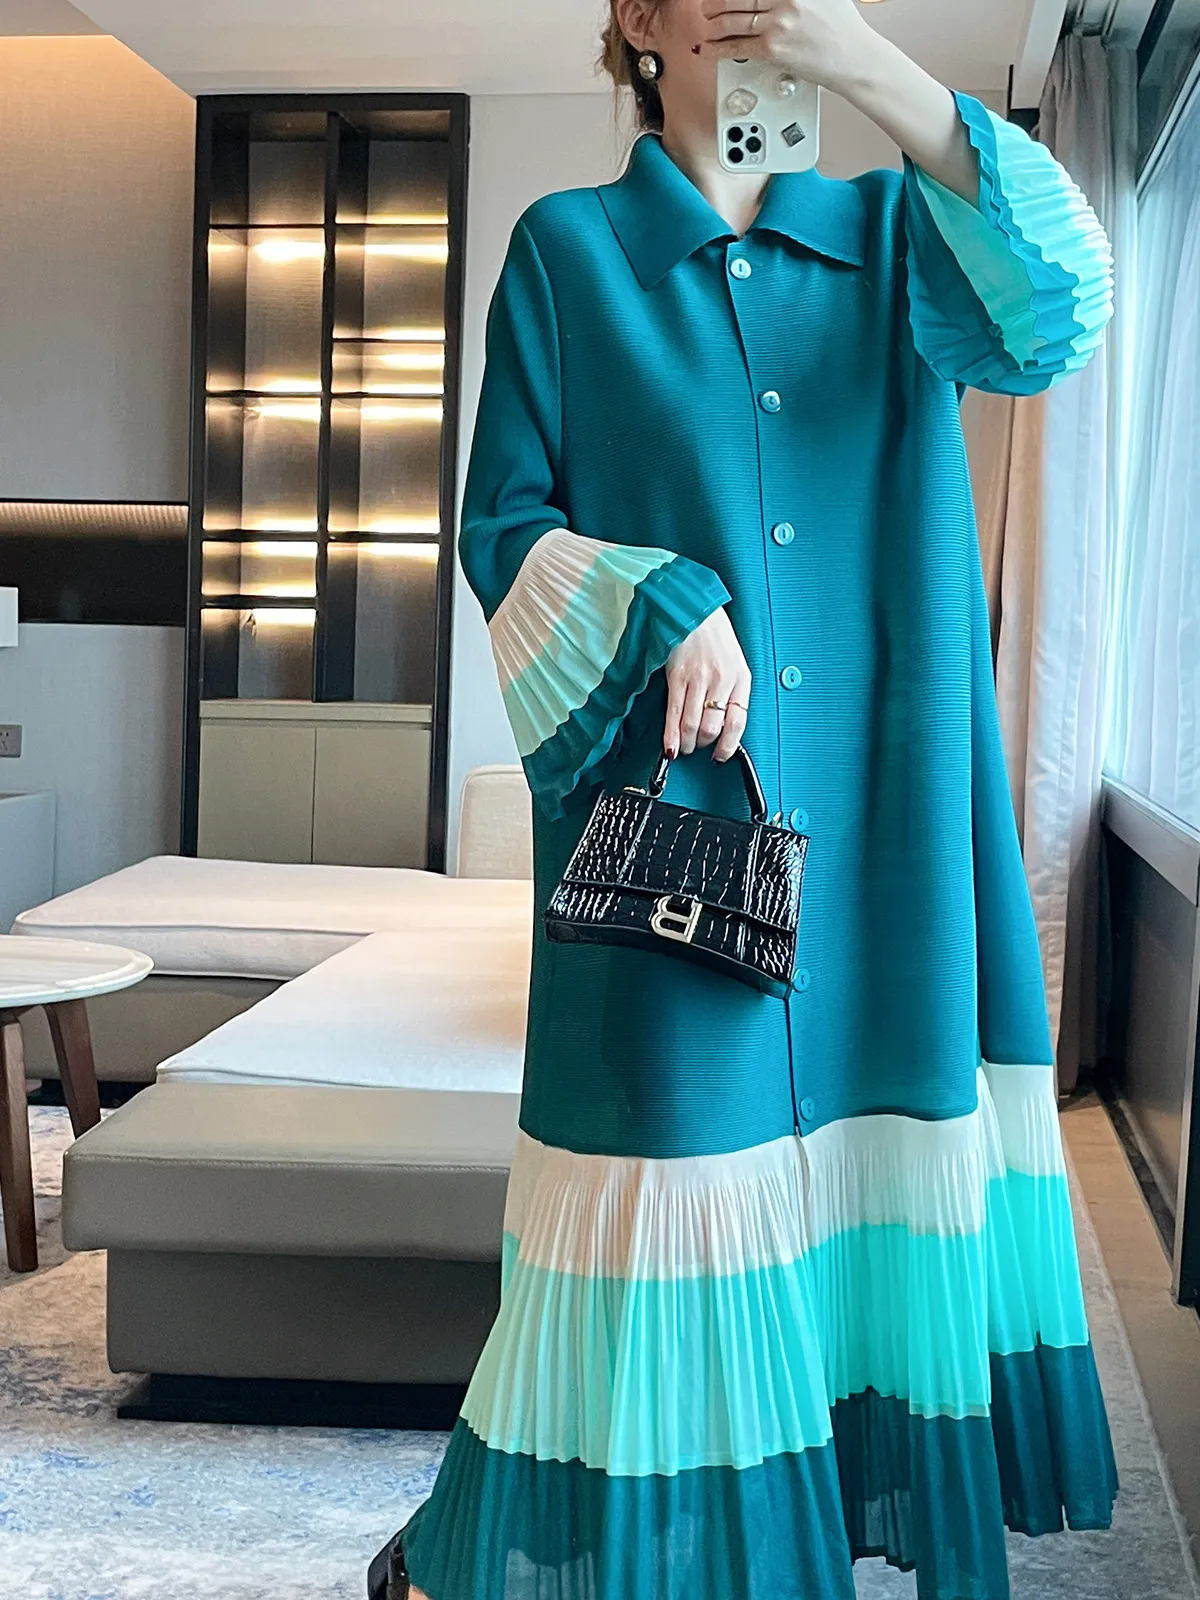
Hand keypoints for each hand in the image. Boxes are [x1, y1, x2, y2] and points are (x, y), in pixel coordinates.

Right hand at [663, 607, 751, 762]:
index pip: (738, 722)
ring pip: (692, 725)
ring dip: (686, 743)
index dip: (728, 745)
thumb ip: (732, 692)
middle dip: (703, 745)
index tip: (720, 756)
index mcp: (740, 678)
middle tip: (698, 747)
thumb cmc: (715, 637)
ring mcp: (698, 679)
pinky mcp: (677, 676)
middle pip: (712, 728)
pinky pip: (673, 714)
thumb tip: (723, 727)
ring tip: (684, 747)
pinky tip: (670, 747)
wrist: (695, 610)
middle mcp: (721, 680)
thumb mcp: (735, 663)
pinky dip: (670, 736)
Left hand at [695, 0, 875, 95]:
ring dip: (713, 22)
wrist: (854, 57)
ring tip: (707, 23)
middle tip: (707, 4)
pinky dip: (717, 48)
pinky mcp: (773, 48)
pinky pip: (737, 47)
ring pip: (731, 19)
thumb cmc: (842, 26)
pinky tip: (708, 48)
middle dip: (715, 1)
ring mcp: (778, 23)